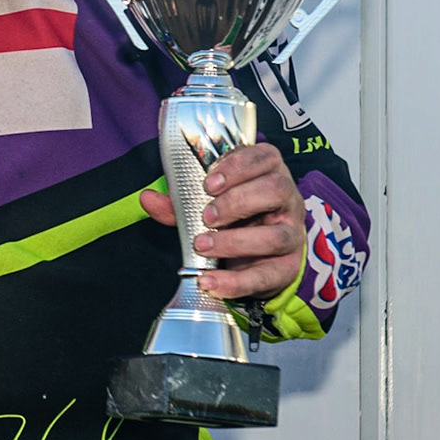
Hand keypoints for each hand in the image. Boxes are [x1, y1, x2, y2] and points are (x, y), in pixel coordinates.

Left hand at [140, 143, 304, 300]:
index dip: (238, 166)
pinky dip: (235, 282)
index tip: (209, 183)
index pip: (265, 158)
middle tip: (207, 216)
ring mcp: (291, 235)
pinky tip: (209, 281)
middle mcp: (287, 201)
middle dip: (237, 201)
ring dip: (236, 241)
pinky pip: (266, 276)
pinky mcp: (286, 269)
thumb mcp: (205, 204)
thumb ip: (180, 201)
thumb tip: (147, 198)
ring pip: (277, 235)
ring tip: (203, 246)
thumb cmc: (233, 218)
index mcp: (269, 174)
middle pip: (275, 191)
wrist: (254, 257)